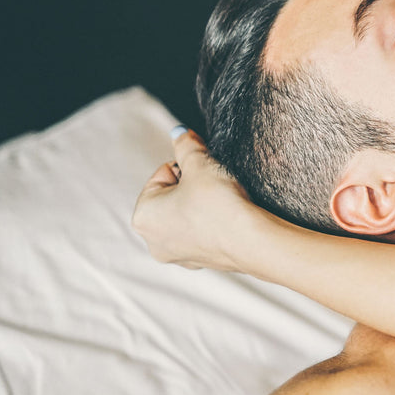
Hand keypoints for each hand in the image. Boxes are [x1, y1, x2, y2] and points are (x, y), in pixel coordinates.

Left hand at [132, 128, 273, 271]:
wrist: (252, 241)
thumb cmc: (220, 203)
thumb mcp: (200, 164)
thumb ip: (186, 145)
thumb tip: (179, 132)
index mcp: (142, 216)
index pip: (163, 174)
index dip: (187, 167)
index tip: (205, 170)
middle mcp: (153, 241)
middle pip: (172, 197)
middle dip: (192, 188)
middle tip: (214, 184)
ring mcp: (176, 255)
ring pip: (186, 217)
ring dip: (201, 205)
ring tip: (223, 202)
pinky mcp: (199, 262)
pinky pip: (202, 234)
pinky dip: (212, 224)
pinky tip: (228, 219)